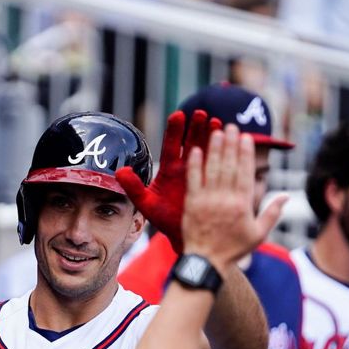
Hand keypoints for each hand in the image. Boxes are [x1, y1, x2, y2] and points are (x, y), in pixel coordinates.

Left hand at [116, 110, 219, 251]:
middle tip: (201, 113)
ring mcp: (200, 171)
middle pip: (190, 142)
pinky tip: (228, 140)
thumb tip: (120, 170)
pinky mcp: (212, 179)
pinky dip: (223, 151)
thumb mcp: (146, 204)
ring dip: (211, 135)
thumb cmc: (164, 220)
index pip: (171, 145)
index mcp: (169, 169)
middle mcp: (185, 166)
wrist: (184, 234)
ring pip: (206, 148)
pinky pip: (218, 162)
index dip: (175, 131)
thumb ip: (134, 187)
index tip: (179, 115)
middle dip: (195, 127)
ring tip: (216, 122)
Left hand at [181, 123, 287, 271]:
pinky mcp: (192, 203)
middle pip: (229, 165)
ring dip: (214, 148)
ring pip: (212, 168)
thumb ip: (272, 213)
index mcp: (243, 204)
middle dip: (231, 144)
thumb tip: (287, 196)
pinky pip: (193, 180)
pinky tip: (194, 149)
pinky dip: (194, 164)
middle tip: (231, 126)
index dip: (246, 153)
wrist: (207, 262)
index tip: (246, 137)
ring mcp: (208, 200)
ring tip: (216, 131)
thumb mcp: (259, 234)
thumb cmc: (234, 249)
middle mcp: (226, 199)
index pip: (245, 172)